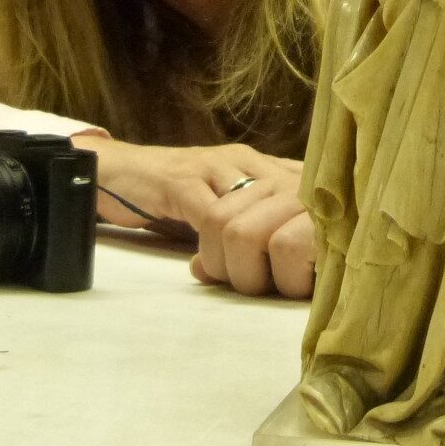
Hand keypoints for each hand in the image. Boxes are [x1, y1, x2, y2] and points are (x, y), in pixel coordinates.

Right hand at [89, 137, 312, 297]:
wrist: (118, 171)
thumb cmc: (183, 197)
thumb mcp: (235, 208)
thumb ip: (266, 225)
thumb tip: (305, 268)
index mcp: (269, 167)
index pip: (315, 191)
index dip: (325, 231)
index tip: (326, 269)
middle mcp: (250, 161)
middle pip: (295, 203)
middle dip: (293, 251)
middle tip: (284, 285)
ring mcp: (218, 167)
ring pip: (255, 215)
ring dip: (249, 259)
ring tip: (240, 281)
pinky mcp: (184, 180)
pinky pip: (213, 218)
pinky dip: (219, 250)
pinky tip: (212, 267)